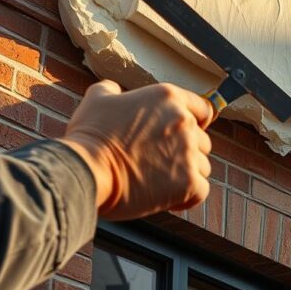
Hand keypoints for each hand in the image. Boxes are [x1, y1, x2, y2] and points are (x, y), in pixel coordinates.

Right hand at [60, 80, 213, 219]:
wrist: (86, 169)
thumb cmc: (90, 136)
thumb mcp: (97, 98)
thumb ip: (112, 90)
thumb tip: (114, 89)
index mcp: (168, 98)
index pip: (203, 109)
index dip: (197, 123)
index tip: (184, 136)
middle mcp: (183, 122)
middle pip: (203, 141)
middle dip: (186, 153)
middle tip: (160, 163)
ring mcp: (188, 152)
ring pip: (203, 166)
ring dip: (186, 175)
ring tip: (160, 182)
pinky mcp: (188, 182)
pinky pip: (201, 191)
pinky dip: (188, 197)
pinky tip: (169, 200)